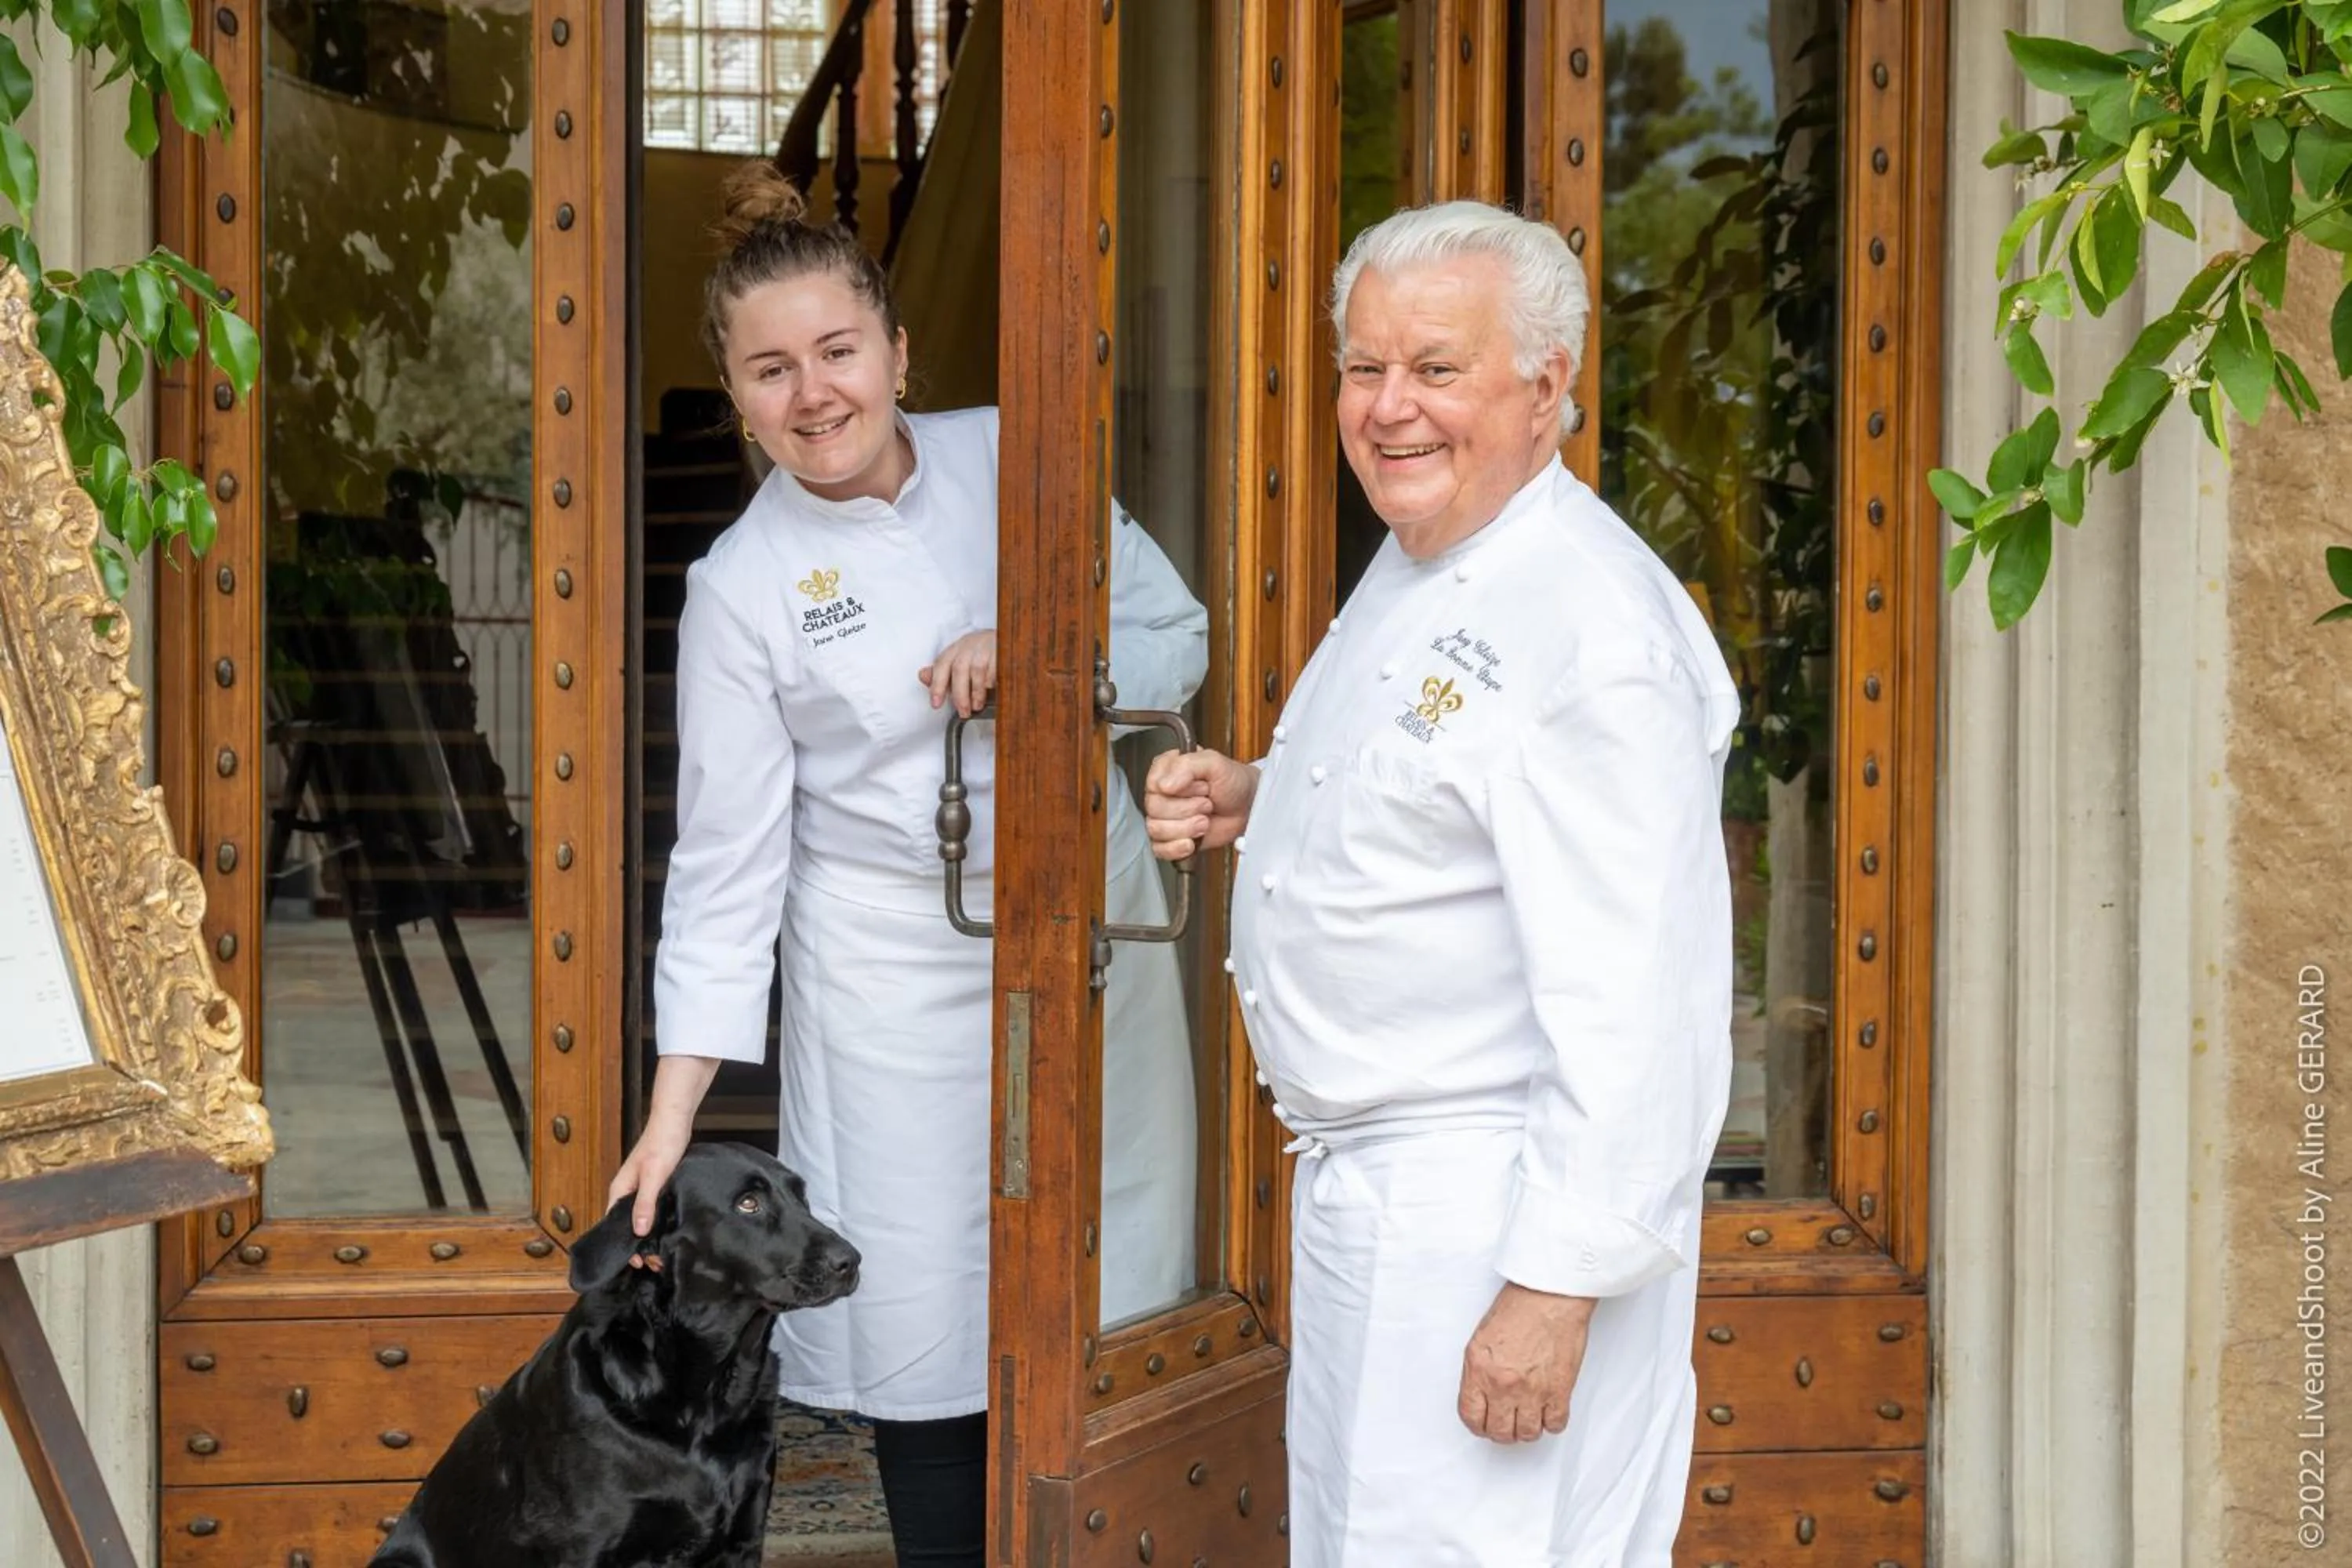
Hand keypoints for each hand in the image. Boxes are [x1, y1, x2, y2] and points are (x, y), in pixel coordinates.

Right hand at [606, 1124, 689, 1268]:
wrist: (674, 1121)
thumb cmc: (662, 1144)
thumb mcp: (654, 1176)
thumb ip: (645, 1203)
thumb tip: (638, 1231)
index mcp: (620, 1191)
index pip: (614, 1225)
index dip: (625, 1246)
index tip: (637, 1263)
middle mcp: (626, 1192)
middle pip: (627, 1225)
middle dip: (638, 1245)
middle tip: (655, 1262)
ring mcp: (640, 1188)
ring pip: (641, 1218)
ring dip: (649, 1235)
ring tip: (662, 1252)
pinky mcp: (654, 1185)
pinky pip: (652, 1209)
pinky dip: (658, 1221)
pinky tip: (668, 1230)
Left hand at [919, 630, 997, 717]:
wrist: (1007, 638)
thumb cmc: (980, 653)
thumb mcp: (958, 660)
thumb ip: (941, 672)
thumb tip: (923, 676)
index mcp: (955, 649)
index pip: (941, 665)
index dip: (937, 685)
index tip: (936, 703)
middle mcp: (968, 645)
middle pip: (959, 669)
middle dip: (959, 694)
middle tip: (962, 711)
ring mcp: (985, 646)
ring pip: (977, 671)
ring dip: (976, 692)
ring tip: (976, 706)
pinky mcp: (1001, 650)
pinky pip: (995, 670)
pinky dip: (992, 682)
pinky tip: (992, 690)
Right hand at [1143, 748, 1258, 859]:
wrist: (1249, 807)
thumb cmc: (1233, 782)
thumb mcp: (1214, 762)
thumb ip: (1186, 766)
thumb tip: (1163, 786)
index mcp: (1166, 770)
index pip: (1154, 784)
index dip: (1180, 790)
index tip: (1202, 786)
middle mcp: (1161, 793)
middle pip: (1154, 809)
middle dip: (1187, 809)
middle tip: (1207, 804)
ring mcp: (1164, 817)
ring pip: (1156, 829)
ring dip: (1185, 828)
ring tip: (1204, 821)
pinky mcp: (1171, 839)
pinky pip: (1159, 849)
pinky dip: (1176, 848)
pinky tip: (1191, 842)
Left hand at [1457, 1283, 1594, 1443]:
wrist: (1550, 1296)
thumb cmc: (1520, 1308)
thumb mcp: (1482, 1338)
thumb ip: (1479, 1370)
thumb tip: (1481, 1394)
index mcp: (1479, 1370)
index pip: (1470, 1416)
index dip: (1477, 1425)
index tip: (1483, 1424)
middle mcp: (1503, 1385)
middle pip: (1499, 1431)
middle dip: (1502, 1431)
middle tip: (1507, 1423)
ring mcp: (1532, 1391)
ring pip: (1527, 1433)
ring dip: (1527, 1430)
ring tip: (1529, 1418)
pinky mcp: (1559, 1391)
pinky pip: (1555, 1424)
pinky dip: (1552, 1422)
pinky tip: (1549, 1411)